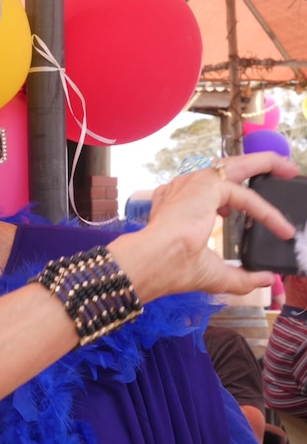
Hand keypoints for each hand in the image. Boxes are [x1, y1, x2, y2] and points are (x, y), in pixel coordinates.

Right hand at [109, 151, 298, 301]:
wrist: (155, 260)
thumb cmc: (170, 267)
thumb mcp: (213, 274)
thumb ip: (240, 276)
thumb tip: (266, 278)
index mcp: (176, 206)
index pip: (208, 194)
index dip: (232, 202)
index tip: (246, 218)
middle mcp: (182, 189)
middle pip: (224, 170)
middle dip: (254, 166)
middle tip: (282, 171)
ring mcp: (192, 183)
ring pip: (236, 167)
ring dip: (265, 165)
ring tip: (289, 170)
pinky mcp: (206, 184)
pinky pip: (245, 194)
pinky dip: (266, 211)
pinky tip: (280, 227)